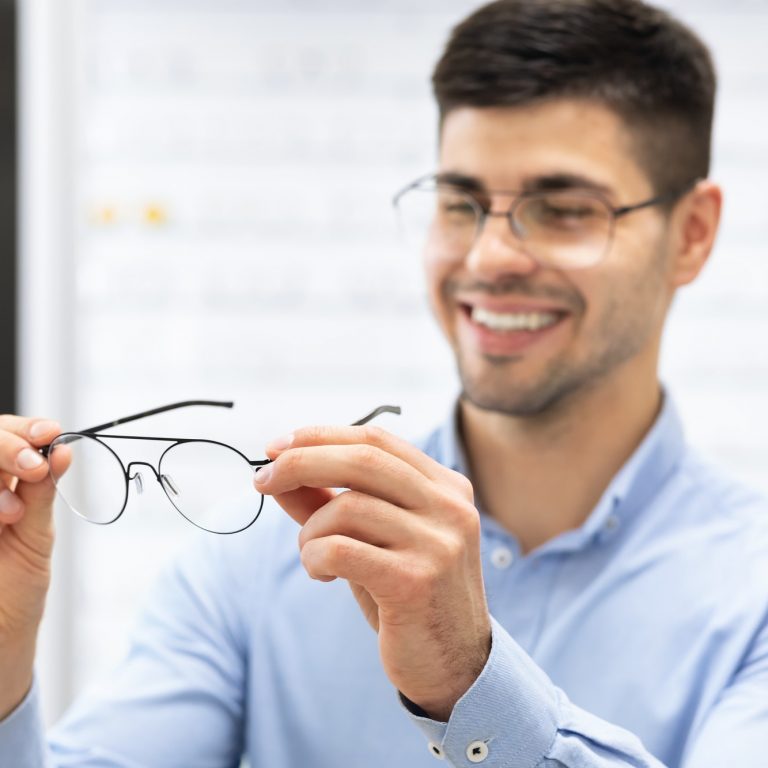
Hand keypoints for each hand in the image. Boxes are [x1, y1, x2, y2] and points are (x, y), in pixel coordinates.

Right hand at [0, 415, 67, 718]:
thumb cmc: (14, 592)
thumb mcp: (34, 539)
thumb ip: (40, 494)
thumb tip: (63, 450)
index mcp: (0, 487)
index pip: (4, 436)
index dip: (22, 430)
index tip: (49, 432)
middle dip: (6, 447)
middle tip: (32, 468)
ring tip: (12, 515)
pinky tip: (2, 521)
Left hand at [255, 424, 490, 721]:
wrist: (454, 664)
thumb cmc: (406, 593)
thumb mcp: (373, 538)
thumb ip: (331, 501)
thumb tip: (279, 471)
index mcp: (445, 486)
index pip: (376, 439)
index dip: (321, 435)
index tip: (277, 446)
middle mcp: (449, 506)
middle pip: (361, 459)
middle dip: (299, 463)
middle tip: (261, 480)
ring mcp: (438, 542)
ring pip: (346, 508)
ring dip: (310, 532)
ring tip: (313, 555)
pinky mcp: (416, 580)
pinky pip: (340, 550)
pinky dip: (314, 558)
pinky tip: (322, 575)